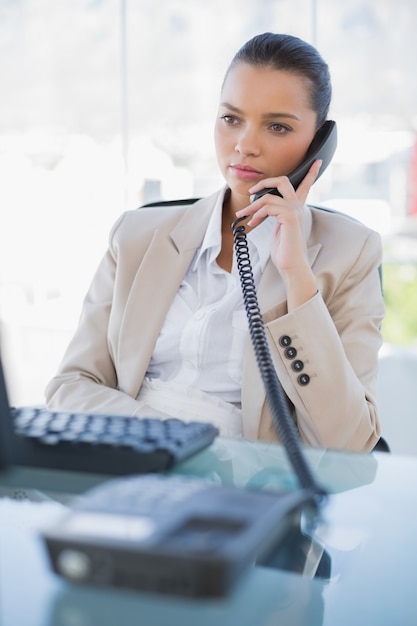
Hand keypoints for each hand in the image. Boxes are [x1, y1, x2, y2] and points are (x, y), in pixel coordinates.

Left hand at [235, 160, 321, 308]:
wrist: (292, 266)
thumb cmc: (284, 252)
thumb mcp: (277, 230)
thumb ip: (274, 216)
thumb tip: (258, 211)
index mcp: (297, 209)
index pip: (306, 186)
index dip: (311, 173)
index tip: (317, 161)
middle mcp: (298, 207)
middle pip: (283, 180)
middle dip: (265, 182)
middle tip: (251, 190)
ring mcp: (295, 210)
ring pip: (269, 196)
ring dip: (252, 206)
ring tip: (242, 215)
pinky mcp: (290, 216)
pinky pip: (268, 207)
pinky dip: (257, 214)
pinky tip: (252, 224)